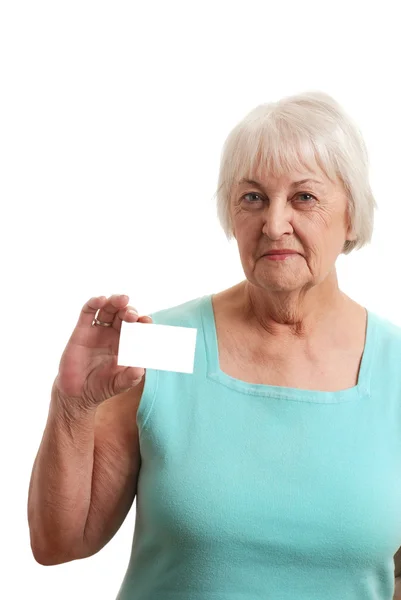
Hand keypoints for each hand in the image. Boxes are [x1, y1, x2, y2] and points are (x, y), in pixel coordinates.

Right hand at [54, 294, 151, 409]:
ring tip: (122, 300)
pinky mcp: (82, 330)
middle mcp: (113, 334)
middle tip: (131, 315)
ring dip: (115, 301)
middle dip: (129, 311)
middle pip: (123, 314)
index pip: (137, 327)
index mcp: (126, 343)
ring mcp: (98, 330)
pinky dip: (94, 303)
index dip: (142, 322)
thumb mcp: (119, 384)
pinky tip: (101, 300)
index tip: (146, 321)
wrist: (77, 394)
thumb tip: (141, 369)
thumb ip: (130, 377)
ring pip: (108, 309)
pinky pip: (88, 312)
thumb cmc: (101, 387)